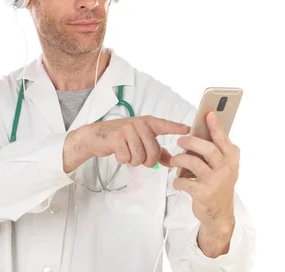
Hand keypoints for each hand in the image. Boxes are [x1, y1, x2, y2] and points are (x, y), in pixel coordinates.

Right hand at [64, 116, 190, 172]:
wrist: (96, 136)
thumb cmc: (121, 138)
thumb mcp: (140, 141)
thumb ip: (157, 151)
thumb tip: (171, 161)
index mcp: (147, 123)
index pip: (164, 125)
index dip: (176, 128)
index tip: (188, 129)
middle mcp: (139, 124)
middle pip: (153, 151)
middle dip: (147, 161)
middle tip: (139, 158)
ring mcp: (127, 129)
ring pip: (140, 157)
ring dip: (134, 161)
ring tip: (128, 153)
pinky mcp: (116, 137)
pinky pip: (127, 158)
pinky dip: (123, 160)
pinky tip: (119, 152)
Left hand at [171, 111, 239, 230]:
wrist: (219, 214)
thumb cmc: (218, 184)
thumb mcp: (224, 166)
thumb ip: (218, 149)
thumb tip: (205, 127)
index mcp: (232, 158)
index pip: (222, 139)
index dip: (215, 126)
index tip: (208, 114)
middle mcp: (226, 169)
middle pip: (208, 149)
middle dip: (191, 142)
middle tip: (180, 140)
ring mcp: (215, 181)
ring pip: (193, 163)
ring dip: (180, 160)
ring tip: (174, 161)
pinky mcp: (203, 193)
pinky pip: (184, 181)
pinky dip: (177, 180)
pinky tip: (178, 181)